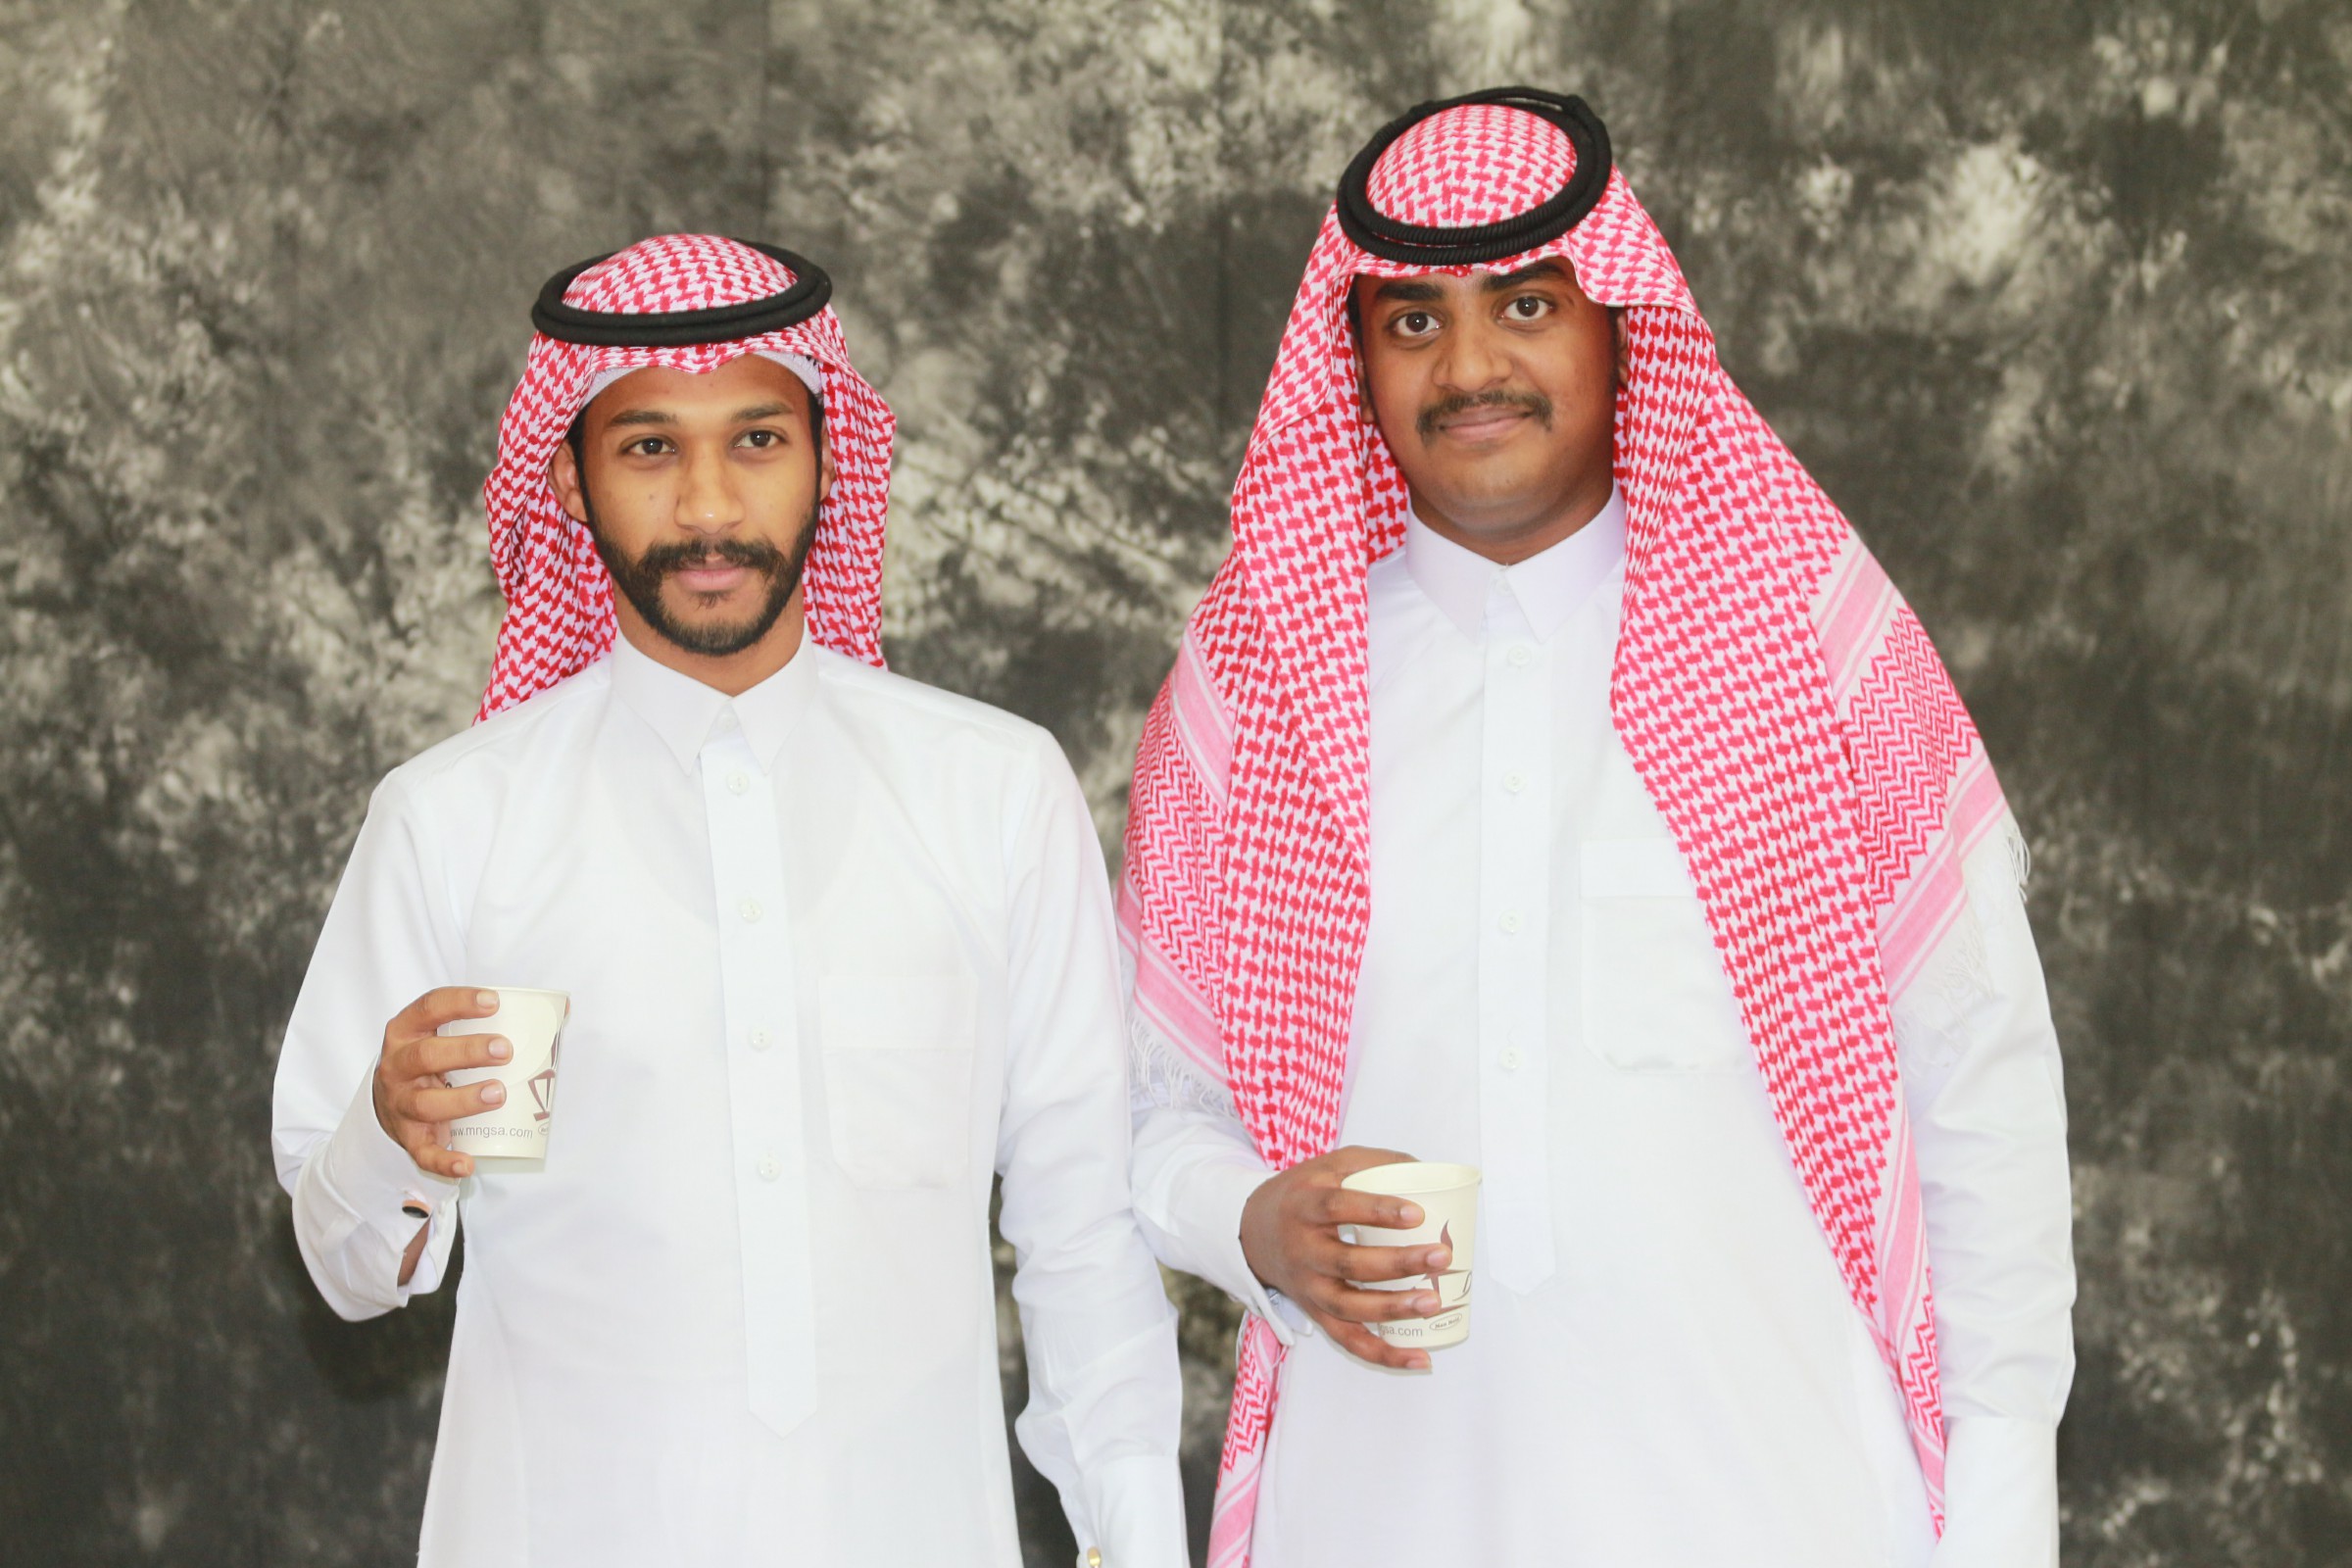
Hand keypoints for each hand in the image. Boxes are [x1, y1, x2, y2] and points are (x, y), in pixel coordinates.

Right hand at [372, 987, 510, 1180]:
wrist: (387, 1100)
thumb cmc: (433, 1059)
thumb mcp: (444, 1033)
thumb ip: (491, 1020)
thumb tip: (561, 1012)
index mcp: (407, 1031)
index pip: (429, 1007)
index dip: (459, 1003)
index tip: (494, 1002)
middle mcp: (397, 1066)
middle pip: (427, 1056)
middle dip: (467, 1051)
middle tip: (505, 1050)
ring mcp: (400, 1103)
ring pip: (426, 1103)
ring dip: (463, 1100)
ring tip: (498, 1093)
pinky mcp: (408, 1138)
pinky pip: (424, 1153)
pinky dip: (445, 1161)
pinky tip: (468, 1163)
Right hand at [1239, 1146, 1448, 1370]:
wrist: (1252, 1232)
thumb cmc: (1303, 1195)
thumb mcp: (1329, 1166)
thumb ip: (1374, 1163)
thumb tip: (1427, 1171)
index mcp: (1305, 1206)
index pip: (1338, 1207)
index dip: (1377, 1211)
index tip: (1417, 1214)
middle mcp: (1303, 1250)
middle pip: (1348, 1262)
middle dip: (1398, 1263)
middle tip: (1441, 1256)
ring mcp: (1309, 1287)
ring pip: (1349, 1306)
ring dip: (1393, 1308)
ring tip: (1432, 1302)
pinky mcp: (1315, 1314)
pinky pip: (1349, 1341)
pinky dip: (1384, 1355)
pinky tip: (1421, 1358)